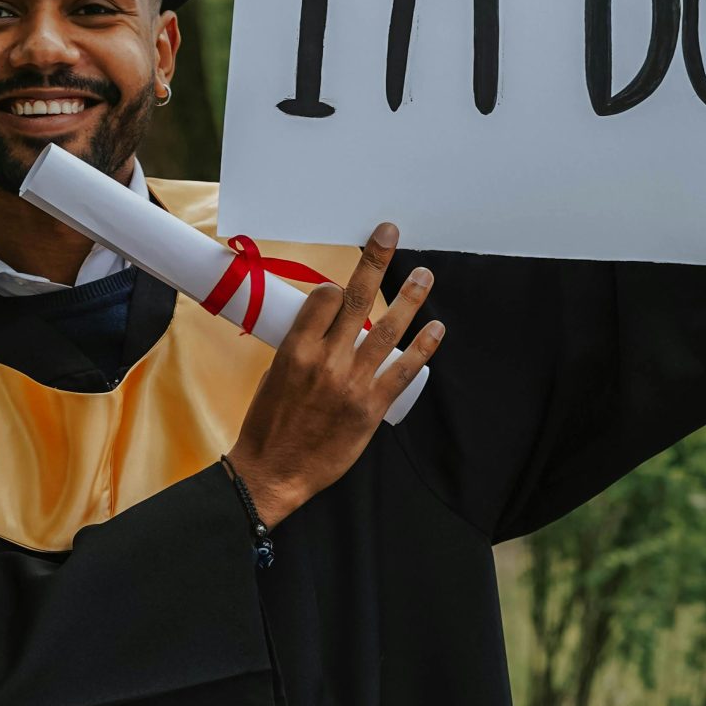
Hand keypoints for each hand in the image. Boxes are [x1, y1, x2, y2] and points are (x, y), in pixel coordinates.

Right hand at [225, 224, 442, 526]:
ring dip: (410, 298)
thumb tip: (322, 331)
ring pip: (388, 329)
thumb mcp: (274, 377)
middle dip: (375, 260)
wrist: (273, 472)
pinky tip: (437, 329)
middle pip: (357, 299)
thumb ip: (300, 350)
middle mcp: (326, 360)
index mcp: (296, 349)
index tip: (341, 290)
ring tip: (424, 276)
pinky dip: (424, 347)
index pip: (325, 298)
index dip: (335, 288)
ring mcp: (352, 383)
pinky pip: (403, 370)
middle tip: (389, 233)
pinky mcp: (371, 407)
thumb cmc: (268, 426)